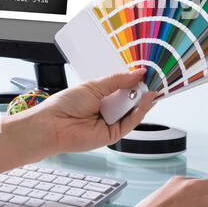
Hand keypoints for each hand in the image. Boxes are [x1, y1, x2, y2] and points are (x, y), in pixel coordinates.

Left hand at [34, 69, 158, 153]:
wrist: (53, 125)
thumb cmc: (65, 105)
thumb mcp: (95, 85)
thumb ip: (118, 80)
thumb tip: (138, 73)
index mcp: (101, 95)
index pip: (124, 87)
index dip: (136, 80)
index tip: (147, 72)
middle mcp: (107, 109)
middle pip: (131, 99)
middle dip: (142, 89)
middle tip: (154, 78)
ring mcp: (111, 122)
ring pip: (134, 111)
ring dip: (144, 99)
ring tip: (152, 86)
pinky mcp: (113, 134)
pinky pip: (132, 122)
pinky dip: (141, 110)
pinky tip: (146, 99)